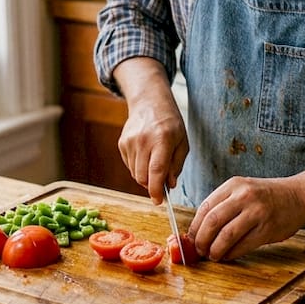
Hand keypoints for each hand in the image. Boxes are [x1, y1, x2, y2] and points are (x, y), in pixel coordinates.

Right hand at [112, 55, 187, 203]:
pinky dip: (138, 167)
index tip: (159, 201)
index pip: (156, 170)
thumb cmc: (170, 123)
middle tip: (162, 182)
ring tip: (155, 161)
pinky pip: (130, 166)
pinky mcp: (122, 144)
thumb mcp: (182, 142)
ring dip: (146, 176)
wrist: (149, 102)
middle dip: (152, 185)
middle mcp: (143, 141)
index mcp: (162, 139)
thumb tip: (170, 185)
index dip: (157, 190)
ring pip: (135, 174)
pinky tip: (146, 155)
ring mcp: (129, 142)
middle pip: (143, 176)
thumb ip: (176, 165)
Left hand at [187, 176, 304, 261]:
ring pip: (226, 236)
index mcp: (234, 185)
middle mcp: (244, 196)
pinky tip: (228, 256)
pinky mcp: (267, 229)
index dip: (195, 227)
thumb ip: (224, 205)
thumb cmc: (267, 196)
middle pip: (212, 221)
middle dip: (201, 240)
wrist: (299, 196)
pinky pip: (243, 245)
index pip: (205, 207)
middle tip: (199, 250)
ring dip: (215, 250)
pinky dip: (231, 254)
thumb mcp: (243, 190)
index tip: (190, 239)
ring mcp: (257, 212)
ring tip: (213, 255)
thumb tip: (199, 230)